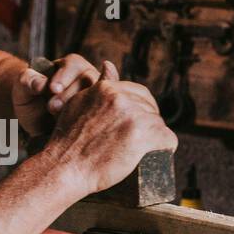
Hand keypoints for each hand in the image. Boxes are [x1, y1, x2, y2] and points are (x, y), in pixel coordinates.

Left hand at [12, 54, 100, 136]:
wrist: (35, 122)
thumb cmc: (30, 98)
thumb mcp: (22, 87)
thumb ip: (28, 80)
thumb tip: (41, 84)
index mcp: (71, 65)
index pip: (73, 65)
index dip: (64, 76)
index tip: (53, 89)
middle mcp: (87, 78)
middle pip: (88, 81)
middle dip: (69, 95)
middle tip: (51, 108)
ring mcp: (95, 96)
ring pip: (96, 99)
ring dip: (78, 109)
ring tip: (57, 118)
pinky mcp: (96, 114)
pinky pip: (98, 115)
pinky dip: (85, 121)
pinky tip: (72, 127)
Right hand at [43, 61, 178, 197]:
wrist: (64, 168)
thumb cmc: (67, 141)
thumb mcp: (77, 104)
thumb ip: (96, 85)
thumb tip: (109, 65)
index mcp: (106, 88)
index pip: (138, 93)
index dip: (139, 110)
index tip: (133, 125)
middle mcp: (121, 98)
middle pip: (150, 108)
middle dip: (147, 123)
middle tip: (135, 141)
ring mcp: (133, 116)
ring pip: (159, 124)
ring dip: (153, 137)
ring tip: (138, 151)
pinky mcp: (144, 135)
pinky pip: (168, 140)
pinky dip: (164, 149)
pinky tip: (153, 155)